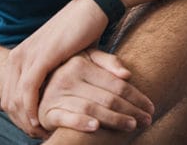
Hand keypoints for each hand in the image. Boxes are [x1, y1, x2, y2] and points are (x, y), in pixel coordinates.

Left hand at [2, 0, 108, 134]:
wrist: (93, 8)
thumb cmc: (82, 32)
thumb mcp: (63, 58)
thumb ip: (54, 75)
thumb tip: (55, 95)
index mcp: (21, 56)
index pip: (9, 94)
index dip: (18, 116)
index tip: (33, 129)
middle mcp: (18, 56)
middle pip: (8, 100)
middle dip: (19, 121)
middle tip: (35, 135)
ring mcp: (28, 56)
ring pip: (15, 98)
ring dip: (24, 119)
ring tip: (39, 133)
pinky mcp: (41, 57)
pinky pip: (28, 90)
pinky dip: (31, 108)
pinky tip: (39, 121)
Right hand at [38, 49, 153, 134]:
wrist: (36, 86)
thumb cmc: (71, 73)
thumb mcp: (87, 59)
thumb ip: (108, 62)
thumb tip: (127, 74)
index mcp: (81, 64)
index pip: (116, 84)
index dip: (136, 96)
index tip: (150, 107)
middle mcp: (68, 78)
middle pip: (108, 98)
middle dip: (131, 110)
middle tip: (146, 120)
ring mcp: (57, 95)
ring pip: (92, 109)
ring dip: (114, 119)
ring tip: (131, 125)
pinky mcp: (48, 112)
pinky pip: (67, 118)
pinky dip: (81, 123)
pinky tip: (96, 127)